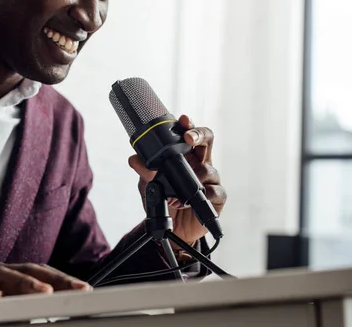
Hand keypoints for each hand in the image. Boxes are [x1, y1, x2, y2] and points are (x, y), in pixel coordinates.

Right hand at [0, 253, 91, 307]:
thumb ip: (1, 302)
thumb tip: (31, 316)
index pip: (36, 273)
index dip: (60, 279)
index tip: (85, 289)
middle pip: (27, 271)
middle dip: (56, 280)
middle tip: (81, 290)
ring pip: (0, 276)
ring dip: (25, 283)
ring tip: (46, 293)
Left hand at [129, 115, 226, 247]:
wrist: (173, 231)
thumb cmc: (165, 202)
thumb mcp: (149, 186)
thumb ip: (144, 172)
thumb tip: (134, 159)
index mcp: (186, 156)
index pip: (190, 135)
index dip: (189, 125)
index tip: (183, 120)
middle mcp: (200, 163)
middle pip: (207, 141)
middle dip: (199, 135)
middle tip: (188, 138)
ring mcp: (210, 180)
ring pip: (209, 168)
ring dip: (192, 177)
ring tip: (176, 193)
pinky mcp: (217, 198)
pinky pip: (216, 191)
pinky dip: (203, 195)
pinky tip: (189, 202)